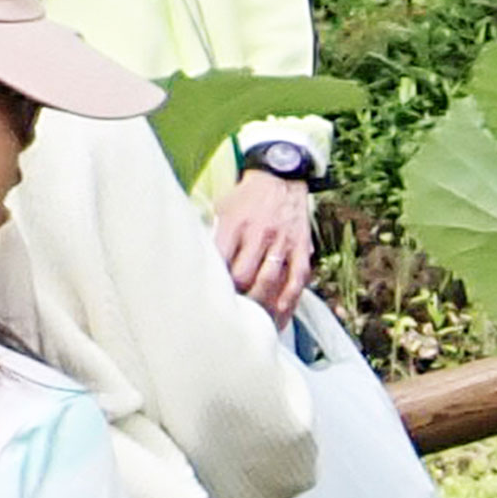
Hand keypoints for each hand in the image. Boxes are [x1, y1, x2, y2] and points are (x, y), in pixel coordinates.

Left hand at [213, 167, 314, 321]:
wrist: (281, 176)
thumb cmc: (246, 197)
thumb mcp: (222, 209)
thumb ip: (212, 235)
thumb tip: (196, 264)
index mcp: (234, 224)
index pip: (220, 262)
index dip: (213, 285)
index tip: (208, 299)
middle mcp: (259, 233)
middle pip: (244, 277)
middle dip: (234, 298)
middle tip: (228, 313)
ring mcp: (282, 242)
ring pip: (269, 282)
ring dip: (259, 305)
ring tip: (251, 321)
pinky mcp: (301, 248)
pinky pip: (296, 280)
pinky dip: (288, 301)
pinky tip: (279, 316)